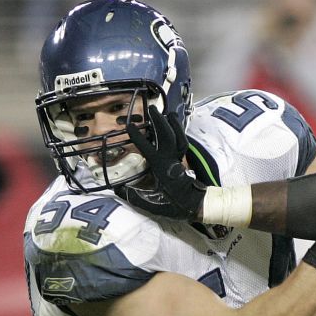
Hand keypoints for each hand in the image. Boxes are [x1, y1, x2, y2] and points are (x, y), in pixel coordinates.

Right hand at [120, 105, 206, 219]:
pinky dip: (179, 134)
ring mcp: (180, 159)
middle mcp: (172, 160)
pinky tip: (176, 129)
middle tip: (152, 109)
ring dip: (173, 125)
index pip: (149, 150)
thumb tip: (118, 190)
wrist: (197, 206)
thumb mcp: (154, 205)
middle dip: (159, 122)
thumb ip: (135, 197)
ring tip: (167, 113)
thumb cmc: (176, 206)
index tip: (130, 127)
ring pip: (179, 137)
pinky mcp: (184, 161)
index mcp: (162, 168)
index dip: (139, 138)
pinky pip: (182, 143)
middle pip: (167, 137)